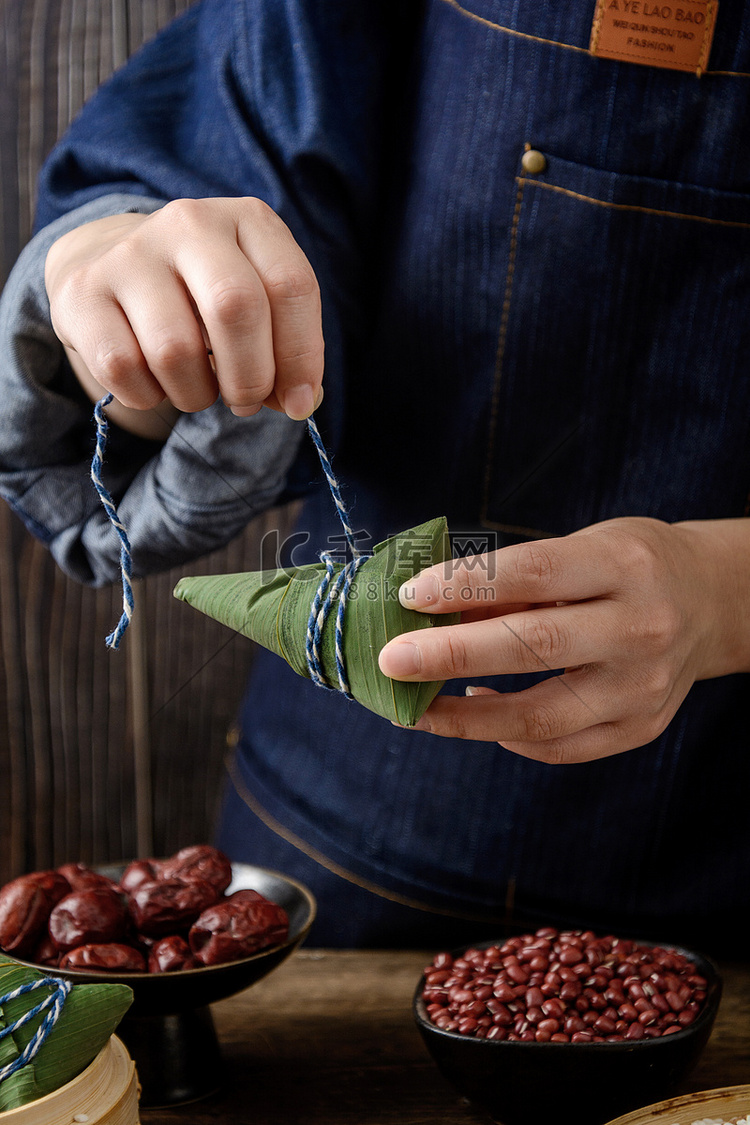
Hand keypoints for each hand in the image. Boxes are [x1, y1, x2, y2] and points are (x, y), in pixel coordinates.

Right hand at [44, 197, 323, 431]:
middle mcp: (189, 223)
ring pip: (176, 350)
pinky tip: (155, 384)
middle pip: (236, 308)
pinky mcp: (84, 291)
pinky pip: (123, 368)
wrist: (112, 266)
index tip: (299, 401)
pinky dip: (148, 395)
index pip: (291, 285)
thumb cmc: (203, 297)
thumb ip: (286, 352)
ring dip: (196, 394)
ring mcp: (131, 253)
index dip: (302, 356)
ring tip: (197, 389)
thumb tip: (300, 401)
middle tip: (245, 401)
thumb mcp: (257, 306)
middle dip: (250, 377)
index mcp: (248, 220)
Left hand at [378, 517, 749, 762]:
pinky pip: (560, 747)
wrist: (711, 603)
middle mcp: (640, 627)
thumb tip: (427, 611)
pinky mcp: (641, 728)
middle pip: (534, 645)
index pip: (532, 573)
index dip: (465, 585)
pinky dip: (508, 736)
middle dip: (452, 655)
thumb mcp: (581, 548)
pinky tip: (476, 711)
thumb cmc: (629, 566)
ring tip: (414, 707)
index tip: (409, 595)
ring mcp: (643, 687)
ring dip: (466, 718)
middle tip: (390, 661)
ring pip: (542, 716)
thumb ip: (512, 582)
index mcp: (623, 565)